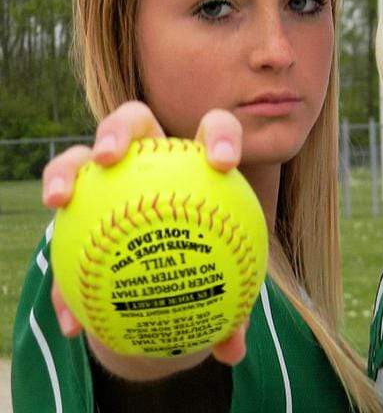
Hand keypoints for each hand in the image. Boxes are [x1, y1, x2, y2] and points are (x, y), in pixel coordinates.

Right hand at [42, 101, 249, 378]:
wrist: (169, 281)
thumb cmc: (209, 268)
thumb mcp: (226, 285)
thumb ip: (233, 308)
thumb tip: (236, 348)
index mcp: (196, 161)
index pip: (214, 129)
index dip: (221, 135)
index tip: (222, 163)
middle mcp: (150, 158)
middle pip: (132, 121)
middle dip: (119, 128)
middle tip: (114, 158)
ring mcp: (107, 179)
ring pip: (79, 158)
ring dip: (65, 171)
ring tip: (60, 200)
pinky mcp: (77, 212)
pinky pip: (59, 232)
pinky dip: (62, 277)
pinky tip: (70, 319)